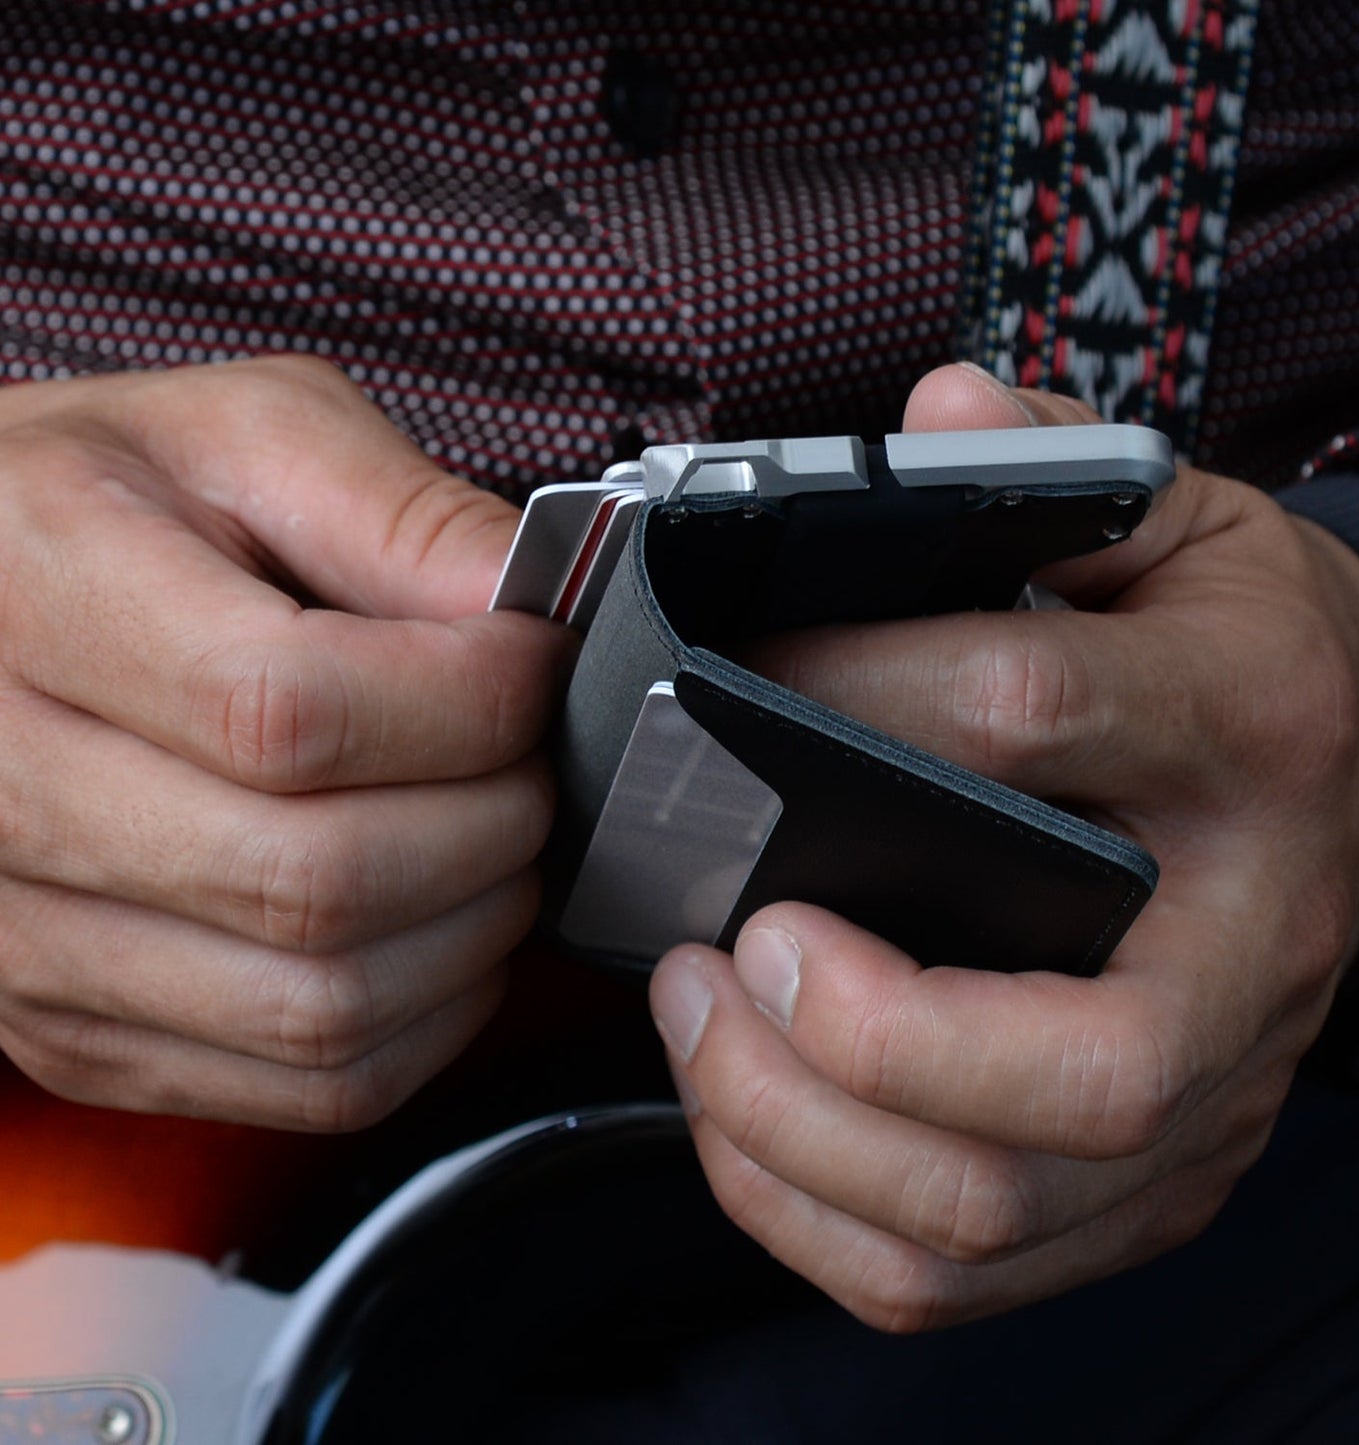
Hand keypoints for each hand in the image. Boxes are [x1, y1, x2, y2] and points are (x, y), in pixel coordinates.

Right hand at [0, 357, 569, 1129]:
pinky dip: (426, 1021)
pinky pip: (304, 1084)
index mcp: (47, 598)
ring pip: (323, 1005)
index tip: (531, 664)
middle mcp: (7, 788)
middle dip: (494, 818)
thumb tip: (538, 609)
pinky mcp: (82, 1029)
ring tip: (495, 835)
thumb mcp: (248, 439)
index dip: (468, 700)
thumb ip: (400, 515)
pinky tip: (442, 929)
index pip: (290, 711)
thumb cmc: (110, 510)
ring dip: (474, 929)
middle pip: (320, 880)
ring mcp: (31, 938)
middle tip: (529, 756)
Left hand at [649, 362, 1358, 1329]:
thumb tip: (926, 418)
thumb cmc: (1248, 644)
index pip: (1027, 720)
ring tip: (704, 1028)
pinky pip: (977, 1268)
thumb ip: (1042, 463)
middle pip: (1066, 1066)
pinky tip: (751, 1129)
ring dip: (804, 1141)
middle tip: (718, 950)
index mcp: (1243, 725)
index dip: (844, 705)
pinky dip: (827, 1223)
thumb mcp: (1177, 518)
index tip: (707, 711)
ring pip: (1002, 1202)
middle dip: (853, 1033)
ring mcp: (1215, 1083)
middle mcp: (1245, 934)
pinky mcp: (1168, 1173)